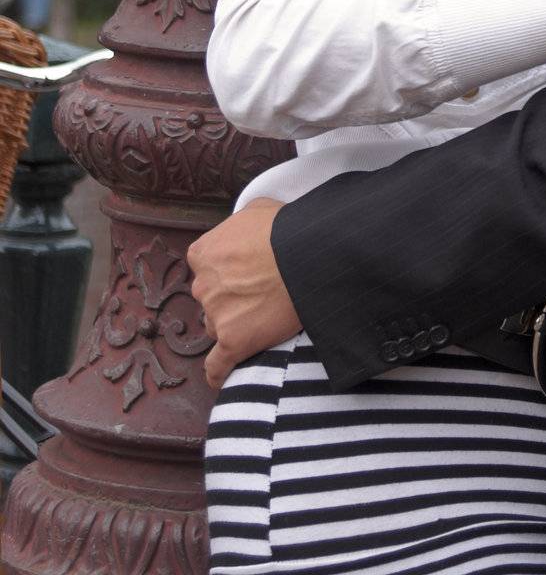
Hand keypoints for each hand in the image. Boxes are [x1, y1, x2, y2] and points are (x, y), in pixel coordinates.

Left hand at [187, 198, 300, 388]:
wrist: (307, 255)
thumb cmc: (286, 228)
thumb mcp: (258, 208)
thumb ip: (238, 223)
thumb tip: (242, 231)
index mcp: (203, 253)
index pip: (204, 268)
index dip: (225, 270)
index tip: (244, 272)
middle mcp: (203, 285)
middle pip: (210, 298)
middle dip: (228, 298)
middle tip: (258, 294)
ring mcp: (217, 315)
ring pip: (216, 327)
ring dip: (233, 326)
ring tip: (261, 321)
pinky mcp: (233, 342)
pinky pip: (217, 366)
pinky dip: (219, 372)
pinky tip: (226, 374)